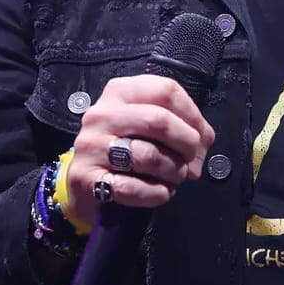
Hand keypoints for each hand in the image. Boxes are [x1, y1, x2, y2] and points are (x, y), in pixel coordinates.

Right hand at [67, 74, 215, 225]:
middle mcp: (102, 113)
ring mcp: (91, 145)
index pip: (167, 91)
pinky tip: (162, 193)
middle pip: (159, 120)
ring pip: (148, 155)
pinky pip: (133, 188)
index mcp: (120, 91)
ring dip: (174, 171)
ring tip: (176, 178)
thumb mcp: (148, 125)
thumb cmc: (125, 146)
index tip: (202, 137)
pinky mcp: (85, 178)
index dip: (193, 115)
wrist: (82, 182)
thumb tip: (202, 146)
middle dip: (186, 144)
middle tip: (192, 161)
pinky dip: (157, 193)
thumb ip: (181, 125)